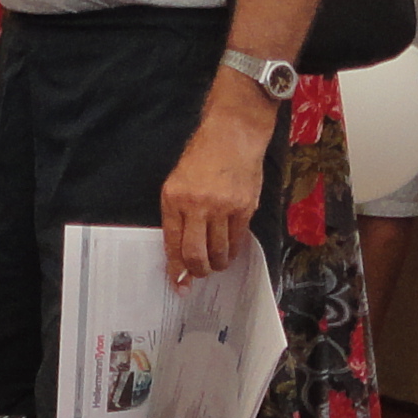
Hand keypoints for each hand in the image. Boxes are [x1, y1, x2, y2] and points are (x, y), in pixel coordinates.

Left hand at [160, 88, 269, 281]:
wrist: (232, 134)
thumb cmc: (203, 156)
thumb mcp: (178, 182)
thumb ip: (178, 214)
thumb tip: (180, 249)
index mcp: (174, 198)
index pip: (173, 243)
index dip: (176, 268)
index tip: (178, 283)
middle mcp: (197, 204)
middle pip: (196, 253)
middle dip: (198, 271)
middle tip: (200, 274)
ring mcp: (223, 206)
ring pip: (219, 251)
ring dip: (217, 264)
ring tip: (216, 263)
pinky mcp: (244, 207)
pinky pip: (237, 239)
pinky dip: (232, 250)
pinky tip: (229, 251)